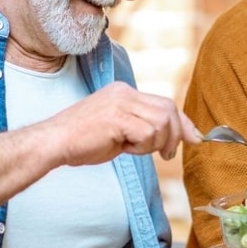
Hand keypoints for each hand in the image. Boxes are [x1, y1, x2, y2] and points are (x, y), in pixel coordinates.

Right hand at [39, 81, 200, 163]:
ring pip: (161, 123)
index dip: (182, 123)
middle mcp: (124, 92)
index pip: (165, 103)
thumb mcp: (120, 132)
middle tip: (166, 155)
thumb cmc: (82, 142)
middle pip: (169, 110)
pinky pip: (147, 133)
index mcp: (124, 92)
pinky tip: (123, 148)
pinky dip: (141, 147)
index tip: (194, 138)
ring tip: (133, 149)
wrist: (53, 143)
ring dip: (154, 143)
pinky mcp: (117, 117)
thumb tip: (177, 139)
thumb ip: (145, 129)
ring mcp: (120, 102)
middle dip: (175, 135)